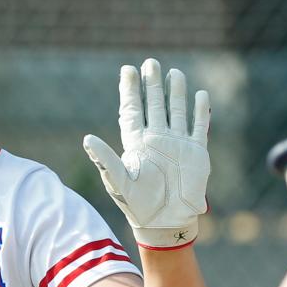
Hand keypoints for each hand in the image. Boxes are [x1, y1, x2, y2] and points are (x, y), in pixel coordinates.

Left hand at [83, 58, 210, 249]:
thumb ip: (105, 159)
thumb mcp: (119, 182)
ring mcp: (177, 144)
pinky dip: (200, 111)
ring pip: (177, 111)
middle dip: (152, 84)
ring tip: (174, 72)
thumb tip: (86, 139)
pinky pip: (199, 127)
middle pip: (154, 105)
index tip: (127, 70)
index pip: (133, 110)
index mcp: (136, 144)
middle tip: (150, 63)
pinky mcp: (196, 153)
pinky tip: (200, 95)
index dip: (130, 90)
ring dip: (176, 92)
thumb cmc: (138, 205)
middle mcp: (157, 140)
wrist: (166, 223)